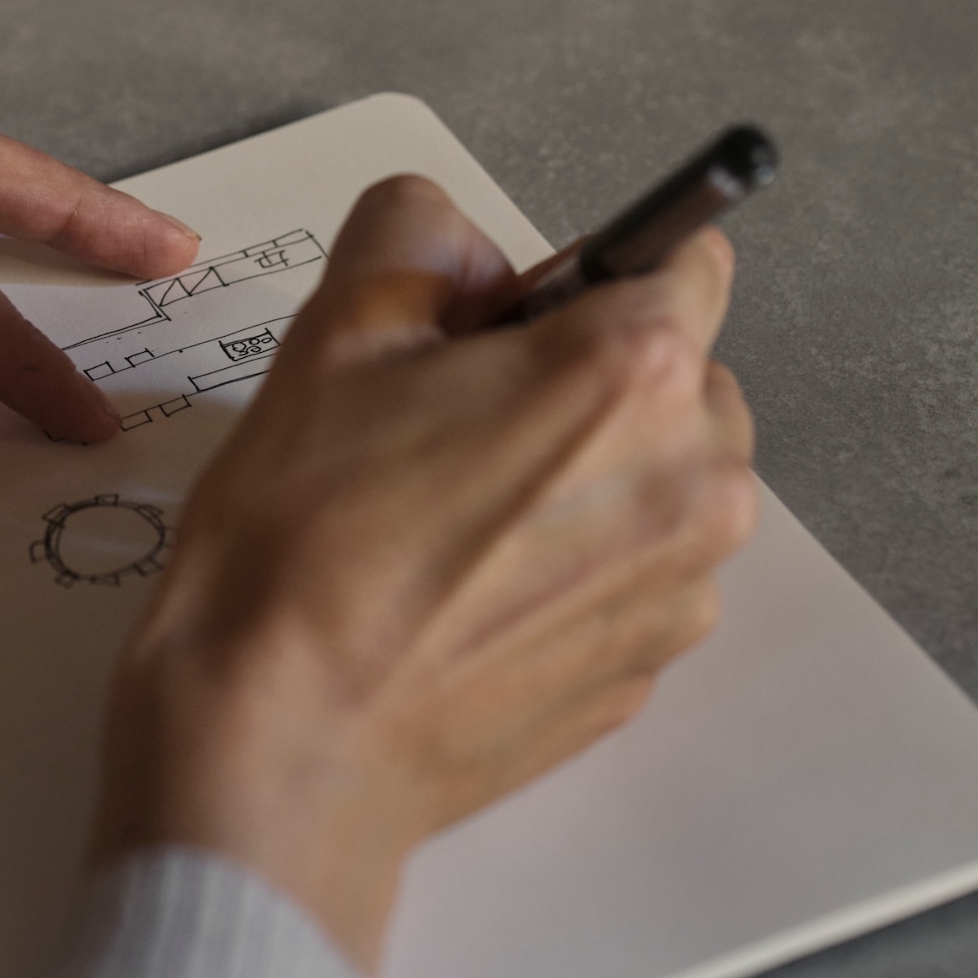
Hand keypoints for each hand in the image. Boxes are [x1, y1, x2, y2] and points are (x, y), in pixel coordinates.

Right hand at [90, 174, 755, 975]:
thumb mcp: (335, 328)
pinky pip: (631, 575)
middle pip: (681, 378)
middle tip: (454, 420)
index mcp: (633, 373)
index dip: (588, 274)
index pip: (690, 258)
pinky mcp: (645, 676)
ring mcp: (679, 594)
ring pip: (660, 481)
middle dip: (591, 377)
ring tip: (451, 515)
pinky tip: (463, 590)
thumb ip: (420, 233)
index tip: (508, 321)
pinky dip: (571, 564)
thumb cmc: (304, 530)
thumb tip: (476, 261)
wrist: (282, 743)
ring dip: (587, 474)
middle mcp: (695, 482)